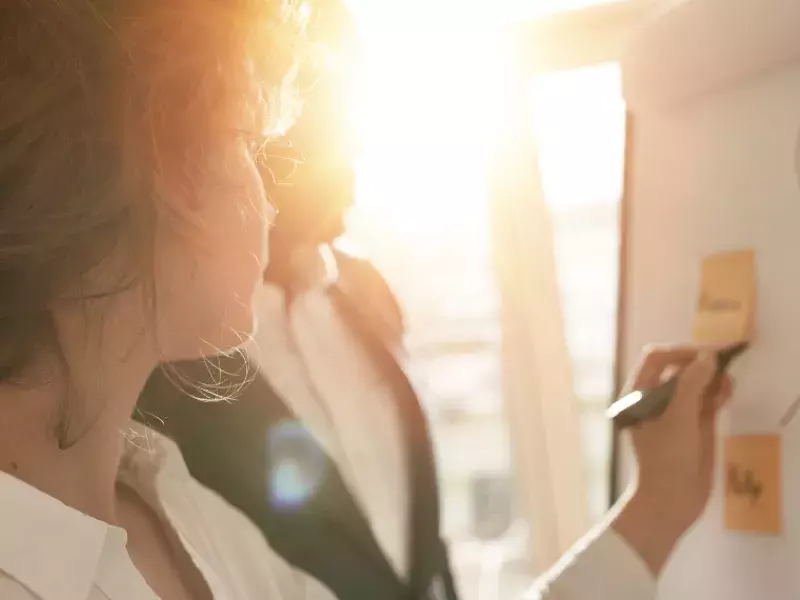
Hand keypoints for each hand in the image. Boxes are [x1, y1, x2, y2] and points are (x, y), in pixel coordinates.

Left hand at [627, 346, 732, 526]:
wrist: (669, 501)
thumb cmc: (665, 457)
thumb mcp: (678, 418)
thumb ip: (691, 385)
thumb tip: (706, 357)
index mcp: (637, 394)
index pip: (656, 358)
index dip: (681, 352)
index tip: (706, 355)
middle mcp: (653, 399)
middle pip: (676, 368)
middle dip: (699, 364)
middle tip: (723, 364)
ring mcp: (673, 413)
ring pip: (693, 384)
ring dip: (711, 377)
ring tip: (727, 381)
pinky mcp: (691, 426)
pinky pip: (704, 401)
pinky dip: (716, 393)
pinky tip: (727, 392)